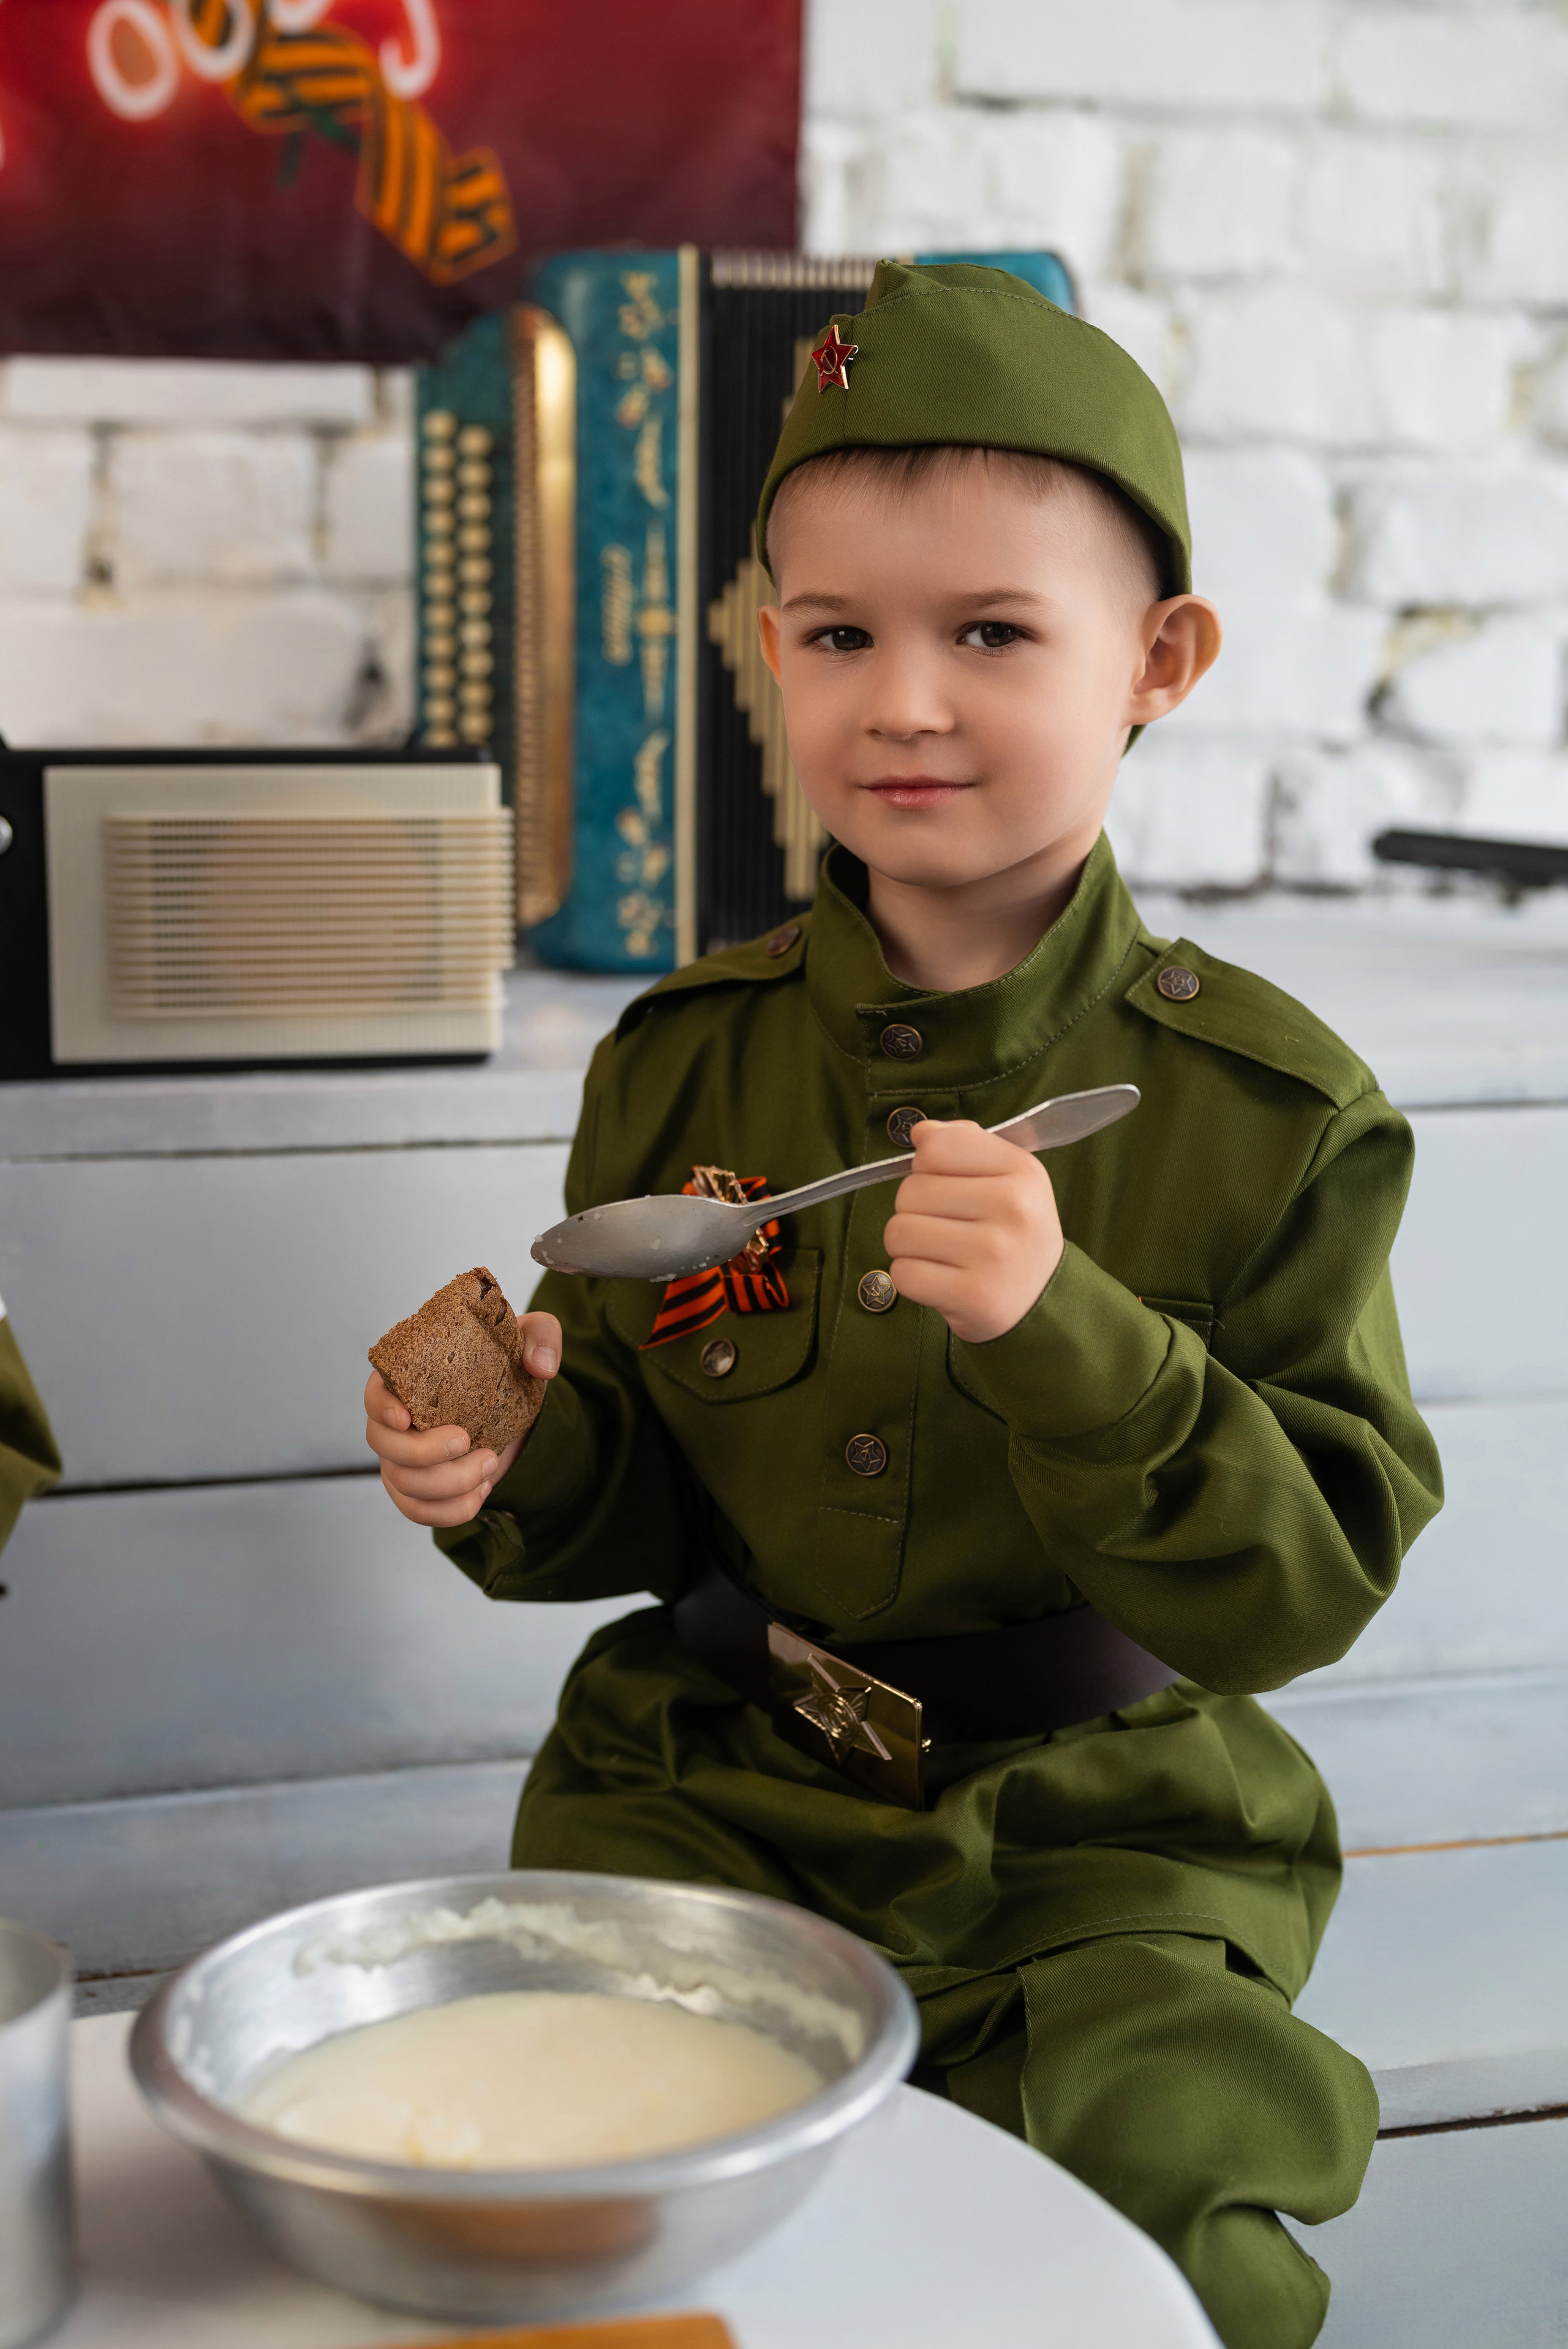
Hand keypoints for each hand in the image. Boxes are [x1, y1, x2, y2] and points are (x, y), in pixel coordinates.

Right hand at [363, 1310, 561, 1527]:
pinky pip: (420, 1512)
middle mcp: (395, 1424)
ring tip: (490, 1464)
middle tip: (467, 1441)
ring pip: (404, 1484)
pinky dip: (451, 1510)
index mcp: (408, 1382)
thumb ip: (541, 1337)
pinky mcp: (417, 1491)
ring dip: (449, 1483)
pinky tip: (481, 1492)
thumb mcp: (530, 1341)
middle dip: (424, 1452)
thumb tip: (542, 1365)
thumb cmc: (507, 1369)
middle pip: (384, 1446)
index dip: (381, 1408)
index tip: (406, 1416)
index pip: (375, 1395)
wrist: (516, 1412)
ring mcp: (401, 1460)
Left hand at [883, 1121, 1062, 1344]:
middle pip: (911, 1190)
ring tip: (940, 1252)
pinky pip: (903, 1274)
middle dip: (915, 1209)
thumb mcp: (1008, 1177)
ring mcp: (994, 1255)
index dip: (927, 1165)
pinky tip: (940, 1277)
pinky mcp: (973, 1296)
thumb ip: (964, 1143)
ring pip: (899, 1231)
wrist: (1041, 1301)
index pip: (936, 1146)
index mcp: (1022, 1171)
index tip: (947, 1184)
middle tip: (947, 1226)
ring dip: (908, 1245)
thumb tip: (921, 1131)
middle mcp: (1013, 1209)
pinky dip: (911, 1277)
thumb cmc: (1013, 1232)